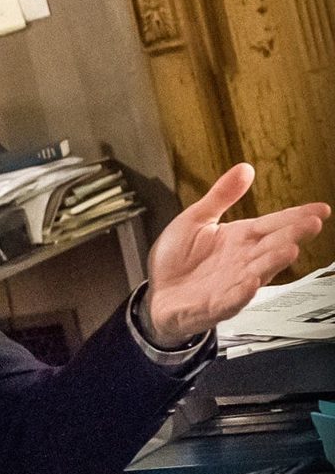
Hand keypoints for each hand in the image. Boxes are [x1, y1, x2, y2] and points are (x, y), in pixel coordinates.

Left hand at [143, 163, 329, 345]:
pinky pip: (230, 300)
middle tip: (311, 224)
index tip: (320, 209)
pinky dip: (242, 293)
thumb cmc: (176, 258)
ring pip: (258, 272)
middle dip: (292, 235)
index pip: (273, 224)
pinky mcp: (213, 305)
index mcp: (239, 239)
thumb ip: (221, 196)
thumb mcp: (195, 219)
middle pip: (272, 246)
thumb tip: (244, 168)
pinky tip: (251, 283)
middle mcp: (241, 261)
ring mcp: (231, 284)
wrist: (155, 293)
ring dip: (273, 262)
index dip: (296, 216)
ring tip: (290, 250)